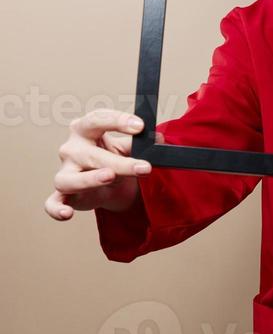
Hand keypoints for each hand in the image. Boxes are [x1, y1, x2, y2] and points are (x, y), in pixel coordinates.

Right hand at [45, 109, 163, 220]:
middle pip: (90, 153)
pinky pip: (53, 204)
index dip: (117, 121)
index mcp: (84, 131)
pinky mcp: (63, 196)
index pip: (96, 119)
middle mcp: (71, 150)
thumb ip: (139, 144)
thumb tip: (157, 138)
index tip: (140, 126)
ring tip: (110, 176)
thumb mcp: (128, 149)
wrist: (111, 187)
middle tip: (144, 167)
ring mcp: (65, 173)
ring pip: (69, 179)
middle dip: (119, 162)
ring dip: (89, 179)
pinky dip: (57, 209)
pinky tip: (68, 213)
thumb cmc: (114, 160)